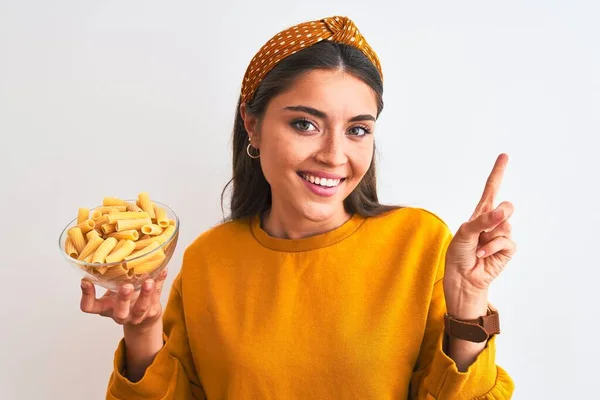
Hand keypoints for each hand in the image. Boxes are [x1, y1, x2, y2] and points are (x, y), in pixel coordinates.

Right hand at [80, 268, 167, 328]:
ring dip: (146, 294)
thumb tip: (106, 248)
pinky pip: (158, 295)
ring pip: (142, 308)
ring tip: (148, 281)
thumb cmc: (124, 299)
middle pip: (120, 313)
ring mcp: (138, 315)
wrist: (143, 319)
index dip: (86, 296)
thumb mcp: (112, 290)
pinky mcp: (153, 310)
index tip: (85, 281)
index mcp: (106, 307)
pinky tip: (163, 270)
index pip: (89, 307)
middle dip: (123, 300)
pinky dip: (160, 281)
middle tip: (126, 286)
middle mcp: (121, 314)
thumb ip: (109, 276)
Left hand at [445, 154, 516, 293]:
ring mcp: (501, 235)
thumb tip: (503, 212)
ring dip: (488, 237)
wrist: (462, 277)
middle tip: (487, 227)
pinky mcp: (507, 250)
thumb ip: (483, 220)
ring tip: (477, 247)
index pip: (490, 189)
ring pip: (505, 225)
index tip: (504, 156)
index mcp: (480, 214)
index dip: (498, 172)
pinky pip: (506, 241)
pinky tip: (481, 254)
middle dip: (500, 213)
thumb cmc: (458, 254)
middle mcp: (493, 222)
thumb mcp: (465, 232)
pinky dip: (491, 248)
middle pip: (507, 206)